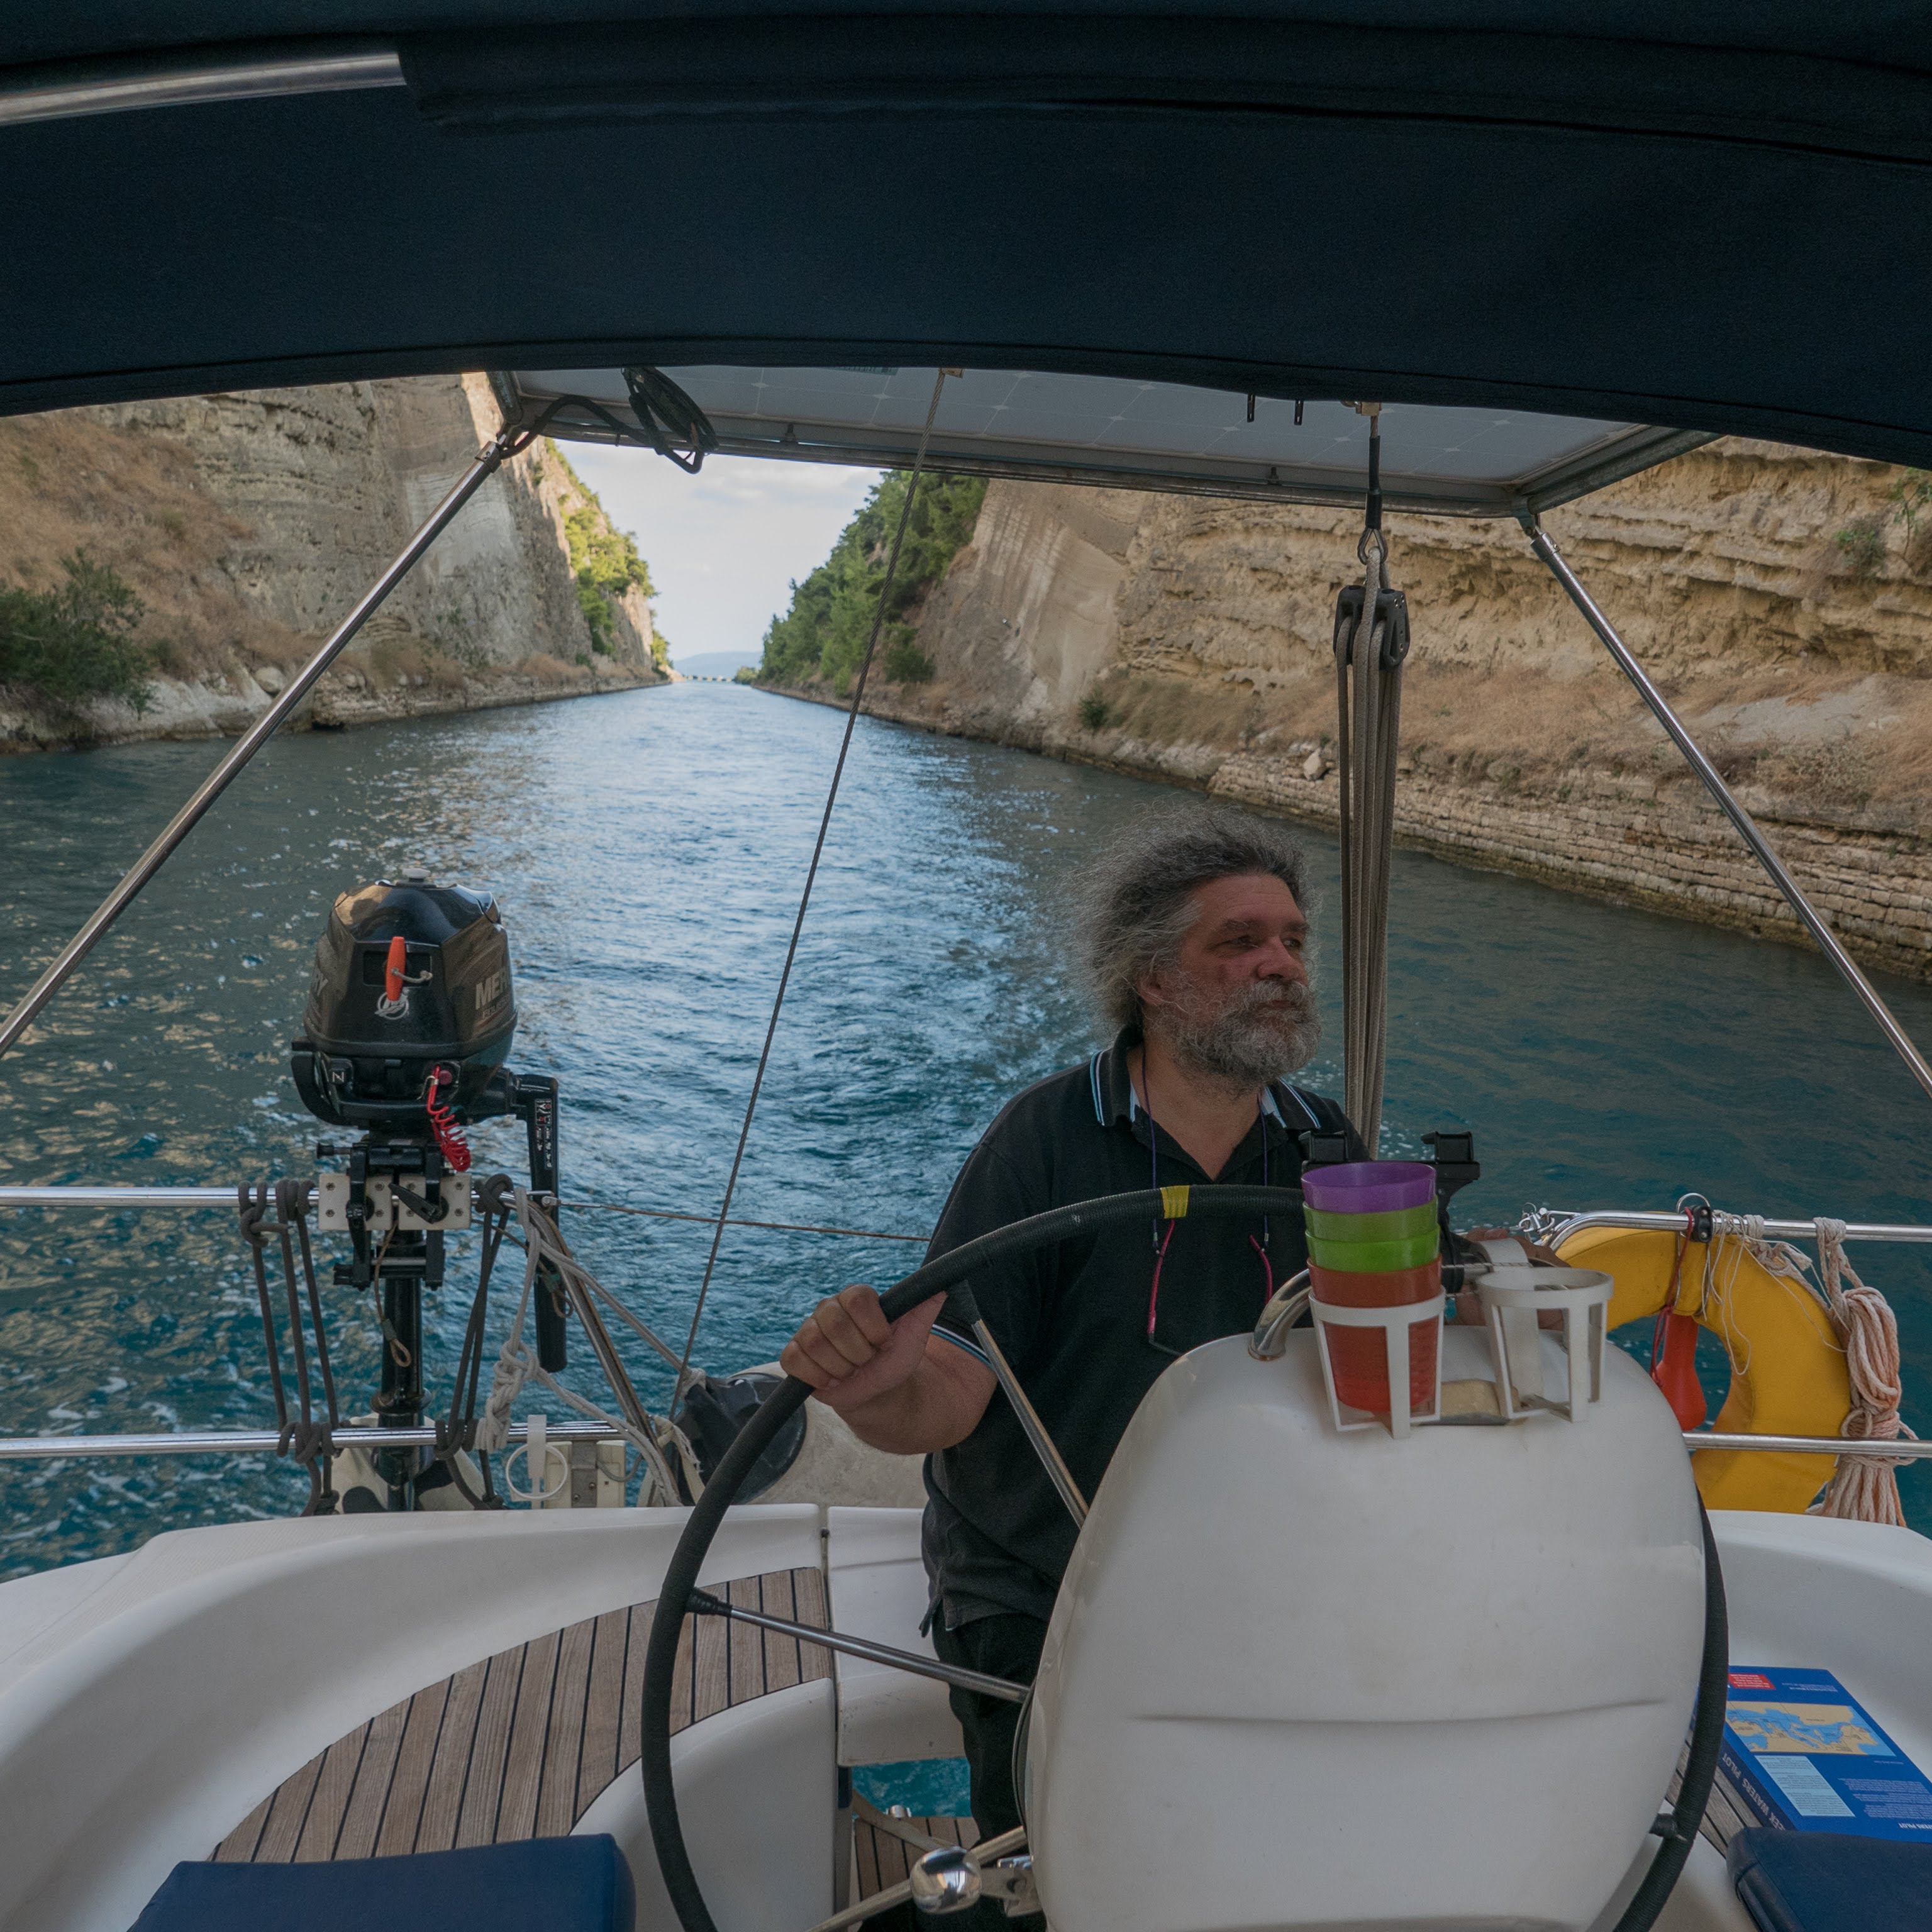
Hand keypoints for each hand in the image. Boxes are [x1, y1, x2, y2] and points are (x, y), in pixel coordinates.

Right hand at [779, 1285, 944, 1415]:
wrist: (876, 1391)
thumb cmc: (892, 1359)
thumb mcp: (914, 1337)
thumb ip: (924, 1310)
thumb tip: (941, 1286)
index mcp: (856, 1298)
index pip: (858, 1298)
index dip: (873, 1326)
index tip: (884, 1341)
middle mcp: (829, 1308)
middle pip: (835, 1324)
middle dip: (858, 1352)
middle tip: (866, 1360)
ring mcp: (808, 1331)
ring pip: (815, 1344)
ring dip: (840, 1367)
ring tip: (850, 1370)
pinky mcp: (793, 1355)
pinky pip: (794, 1360)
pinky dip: (816, 1376)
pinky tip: (830, 1379)